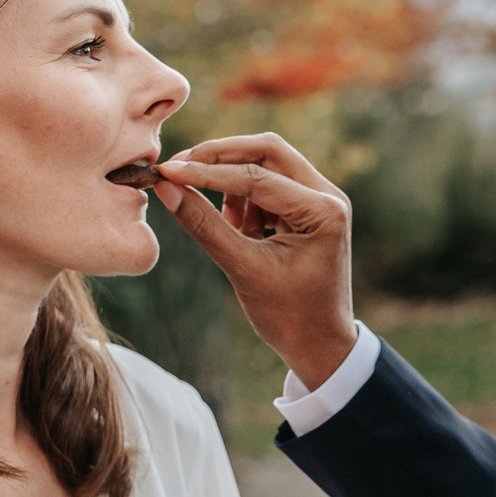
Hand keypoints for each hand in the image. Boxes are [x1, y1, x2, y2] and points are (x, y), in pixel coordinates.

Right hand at [155, 134, 356, 388]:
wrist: (319, 345)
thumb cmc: (288, 316)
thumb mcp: (242, 269)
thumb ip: (204, 225)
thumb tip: (167, 188)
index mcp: (323, 211)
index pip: (257, 176)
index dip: (207, 172)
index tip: (168, 171)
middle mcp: (328, 195)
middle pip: (267, 151)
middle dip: (220, 157)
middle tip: (179, 167)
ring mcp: (320, 199)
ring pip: (266, 165)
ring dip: (232, 185)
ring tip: (228, 228)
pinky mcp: (306, 208)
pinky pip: (268, 186)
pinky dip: (244, 201)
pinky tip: (239, 231)